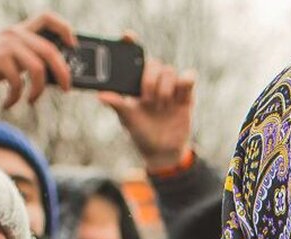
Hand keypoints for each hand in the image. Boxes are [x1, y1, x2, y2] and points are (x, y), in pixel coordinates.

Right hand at [0, 11, 75, 107]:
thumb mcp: (11, 57)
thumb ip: (31, 58)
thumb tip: (59, 76)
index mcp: (20, 30)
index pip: (46, 17)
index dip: (64, 29)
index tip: (73, 45)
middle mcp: (14, 33)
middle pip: (50, 51)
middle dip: (63, 73)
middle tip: (66, 89)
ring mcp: (6, 45)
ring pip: (38, 69)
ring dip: (39, 90)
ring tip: (32, 100)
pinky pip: (18, 82)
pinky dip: (16, 97)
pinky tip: (9, 103)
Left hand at [99, 53, 196, 171]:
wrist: (162, 151)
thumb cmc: (141, 133)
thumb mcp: (127, 119)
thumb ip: (118, 105)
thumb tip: (101, 95)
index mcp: (136, 82)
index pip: (133, 57)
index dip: (130, 43)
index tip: (128, 36)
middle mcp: (153, 81)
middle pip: (153, 63)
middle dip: (150, 80)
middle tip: (147, 100)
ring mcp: (170, 87)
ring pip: (169, 70)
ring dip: (164, 88)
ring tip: (161, 107)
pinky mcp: (186, 95)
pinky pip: (189, 78)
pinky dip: (186, 80)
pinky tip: (179, 93)